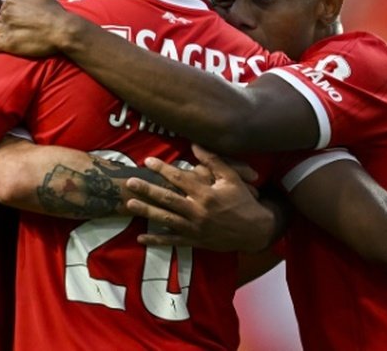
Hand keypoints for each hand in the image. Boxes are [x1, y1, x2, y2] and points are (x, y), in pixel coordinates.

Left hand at [0, 0, 73, 56]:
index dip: (11, 15)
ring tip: (4, 39)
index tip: (17, 21)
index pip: (5, 7)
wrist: (61, 30)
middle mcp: (6, 12)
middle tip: (15, 32)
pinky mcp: (6, 43)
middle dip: (5, 25)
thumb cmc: (55, 13)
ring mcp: (5, 27)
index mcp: (12, 0)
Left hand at [123, 145, 274, 252]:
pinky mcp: (195, 241)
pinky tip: (141, 237)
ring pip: (166, 219)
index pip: (180, 179)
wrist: (257, 231)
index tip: (148, 161)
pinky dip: (156, 240)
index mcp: (206, 194)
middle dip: (147, 190)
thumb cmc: (244, 201)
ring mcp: (195, 228)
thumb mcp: (232, 178)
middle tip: (130, 182)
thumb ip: (213, 161)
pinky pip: (173, 241)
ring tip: (129, 205)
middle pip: (168, 199)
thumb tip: (195, 144)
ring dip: (147, 212)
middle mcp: (198, 211)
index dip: (162, 169)